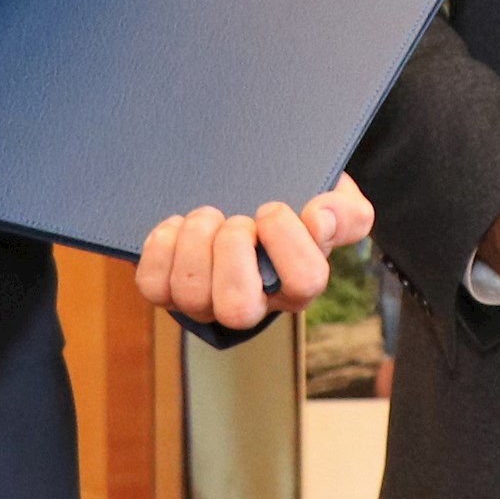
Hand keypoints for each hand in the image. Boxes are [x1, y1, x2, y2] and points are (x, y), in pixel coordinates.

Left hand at [133, 174, 373, 328]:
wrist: (248, 189)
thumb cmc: (293, 200)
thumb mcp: (332, 199)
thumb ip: (345, 212)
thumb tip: (319, 218)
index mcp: (297, 283)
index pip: (305, 282)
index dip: (289, 243)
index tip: (273, 208)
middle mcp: (253, 303)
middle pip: (239, 308)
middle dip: (233, 252)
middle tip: (236, 220)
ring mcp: (206, 301)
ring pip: (191, 295)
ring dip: (195, 244)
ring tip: (207, 216)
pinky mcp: (168, 290)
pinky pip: (154, 285)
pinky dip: (161, 248)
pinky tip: (178, 225)